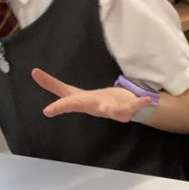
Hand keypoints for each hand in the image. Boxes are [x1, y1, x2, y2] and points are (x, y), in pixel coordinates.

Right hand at [32, 68, 152, 122]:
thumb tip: (33, 72)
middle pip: (88, 107)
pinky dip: (141, 104)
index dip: (58, 107)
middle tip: (81, 107)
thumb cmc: (91, 101)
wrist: (114, 108)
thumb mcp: (71, 93)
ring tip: (123, 109)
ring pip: (116, 112)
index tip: (47, 111)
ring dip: (121, 111)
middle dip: (81, 107)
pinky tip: (148, 99)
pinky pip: (135, 108)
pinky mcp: (127, 110)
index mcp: (83, 102)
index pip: (68, 103)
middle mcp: (96, 108)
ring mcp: (112, 111)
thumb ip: (53, 84)